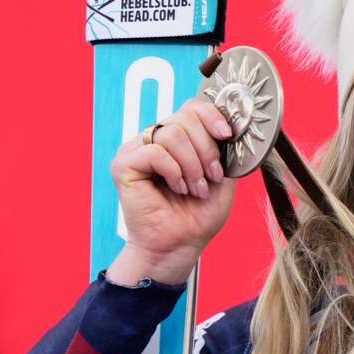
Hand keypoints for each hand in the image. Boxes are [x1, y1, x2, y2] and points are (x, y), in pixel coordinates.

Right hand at [107, 93, 236, 284]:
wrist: (181, 246)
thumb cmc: (199, 215)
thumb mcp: (221, 175)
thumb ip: (222, 147)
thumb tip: (229, 124)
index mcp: (177, 138)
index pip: (192, 107)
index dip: (212, 116)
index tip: (227, 135)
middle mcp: (154, 139)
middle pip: (185, 117)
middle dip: (206, 149)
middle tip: (210, 178)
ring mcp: (136, 149)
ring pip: (172, 133)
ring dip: (192, 164)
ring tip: (195, 189)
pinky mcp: (124, 164)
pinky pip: (156, 151)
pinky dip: (174, 171)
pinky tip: (178, 188)